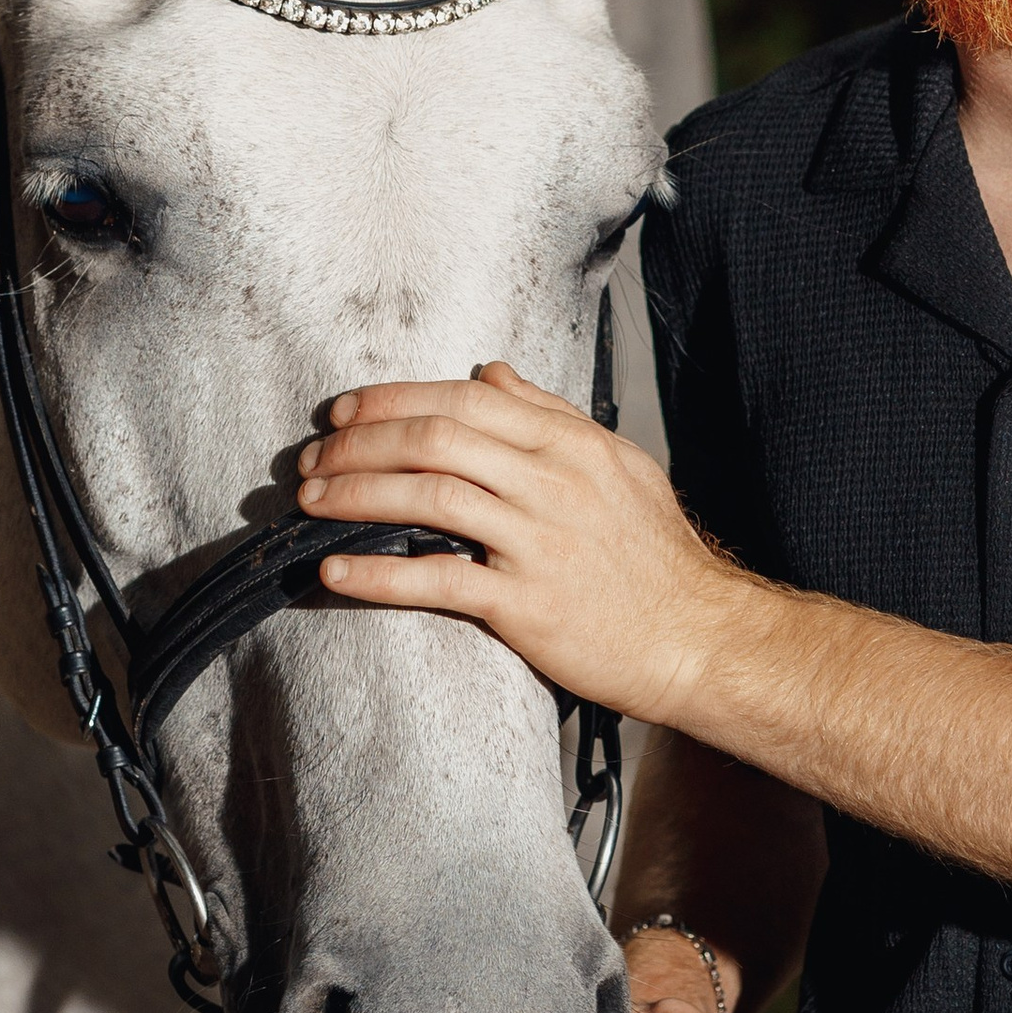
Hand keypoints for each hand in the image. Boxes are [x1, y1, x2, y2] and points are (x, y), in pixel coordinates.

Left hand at [297, 361, 744, 723]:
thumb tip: (490, 373)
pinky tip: (336, 570)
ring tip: (310, 503)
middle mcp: (553, 482)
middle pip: (435, 439)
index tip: (344, 412)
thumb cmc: (657, 559)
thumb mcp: (618, 465)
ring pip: (429, 496)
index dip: (392, 400)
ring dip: (356, 494)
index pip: (463, 400)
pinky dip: (378, 573)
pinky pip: (439, 580)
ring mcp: (540, 542)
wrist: (701, 639)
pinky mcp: (528, 605)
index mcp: (570, 444)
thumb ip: (549, 415)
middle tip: (312, 459)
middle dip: (360, 442)